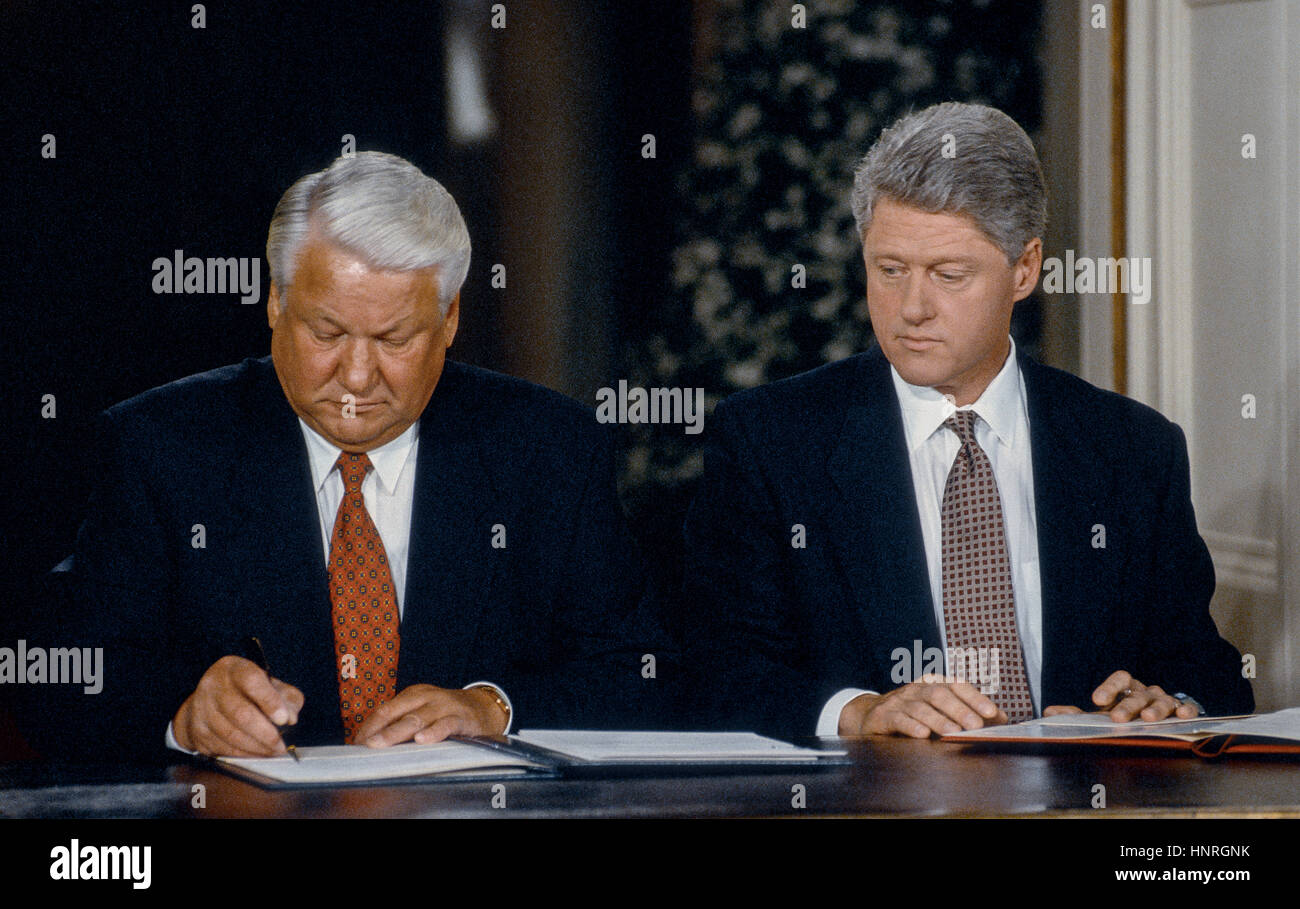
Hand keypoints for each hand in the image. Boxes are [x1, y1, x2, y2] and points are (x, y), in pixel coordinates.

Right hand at [172, 655, 303, 756]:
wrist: (208, 701)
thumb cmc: (246, 691)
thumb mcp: (270, 685)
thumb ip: (287, 697)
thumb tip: (291, 717)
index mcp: (235, 669)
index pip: (252, 681)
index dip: (270, 701)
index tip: (284, 719)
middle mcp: (214, 686)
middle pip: (240, 713)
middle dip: (265, 733)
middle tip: (281, 746)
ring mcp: (203, 709)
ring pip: (231, 734)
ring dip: (256, 748)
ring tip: (272, 751)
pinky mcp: (198, 731)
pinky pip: (222, 747)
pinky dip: (243, 754)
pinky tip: (256, 754)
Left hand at [354, 684, 508, 746]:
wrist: (483, 707)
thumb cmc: (445, 713)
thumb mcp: (422, 712)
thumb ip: (401, 723)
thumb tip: (372, 744)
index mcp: (413, 695)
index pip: (385, 710)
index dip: (369, 727)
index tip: (356, 745)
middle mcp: (426, 697)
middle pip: (396, 713)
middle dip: (378, 730)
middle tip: (364, 745)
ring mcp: (444, 706)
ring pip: (417, 719)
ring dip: (396, 733)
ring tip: (380, 744)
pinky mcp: (461, 718)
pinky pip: (445, 725)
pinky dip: (433, 732)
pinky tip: (422, 740)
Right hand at [838, 676, 1007, 737]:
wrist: (871, 716)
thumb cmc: (913, 714)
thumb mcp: (940, 710)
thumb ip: (970, 713)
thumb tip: (1002, 719)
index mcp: (933, 683)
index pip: (956, 685)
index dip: (975, 697)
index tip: (991, 713)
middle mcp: (916, 688)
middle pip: (939, 694)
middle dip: (959, 710)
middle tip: (975, 725)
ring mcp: (898, 701)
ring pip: (920, 707)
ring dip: (938, 720)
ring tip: (953, 733)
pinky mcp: (883, 716)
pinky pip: (898, 719)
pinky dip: (912, 726)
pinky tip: (923, 735)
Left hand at [1043, 670, 1197, 721]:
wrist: (1157, 719)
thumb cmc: (1125, 714)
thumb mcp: (1102, 714)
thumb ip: (1076, 714)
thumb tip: (1049, 714)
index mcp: (1127, 687)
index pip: (1119, 678)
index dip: (1109, 687)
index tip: (1096, 700)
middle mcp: (1146, 690)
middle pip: (1137, 694)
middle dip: (1128, 705)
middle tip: (1118, 718)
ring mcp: (1165, 700)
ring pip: (1161, 700)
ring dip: (1155, 709)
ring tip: (1149, 719)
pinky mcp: (1182, 710)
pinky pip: (1185, 708)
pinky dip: (1185, 710)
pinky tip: (1183, 716)